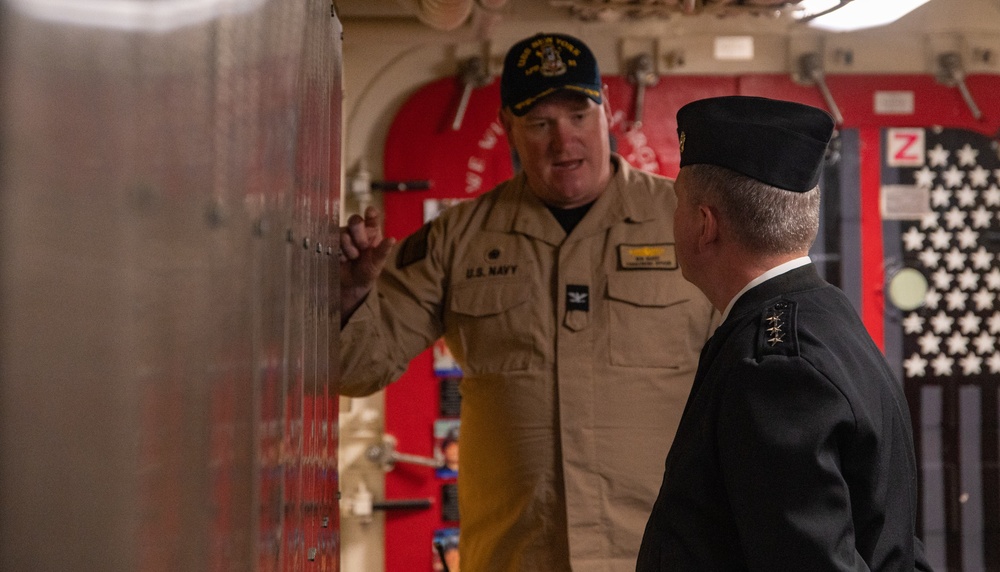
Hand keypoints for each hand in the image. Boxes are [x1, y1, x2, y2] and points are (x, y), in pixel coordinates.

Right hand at [339, 206, 395, 322]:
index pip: (371, 217)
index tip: (370, 212)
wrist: (351, 285)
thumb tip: (392, 239)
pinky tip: (342, 260)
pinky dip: (339, 252)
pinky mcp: (331, 243)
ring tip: (353, 258)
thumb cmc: (367, 271)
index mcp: (372, 232)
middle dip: (359, 233)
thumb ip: (383, 251)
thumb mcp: (377, 264)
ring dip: (349, 247)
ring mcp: (343, 236)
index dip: (370, 213)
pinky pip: (332, 242)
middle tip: (363, 247)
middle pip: (355, 220)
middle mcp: (357, 231)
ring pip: (343, 233)